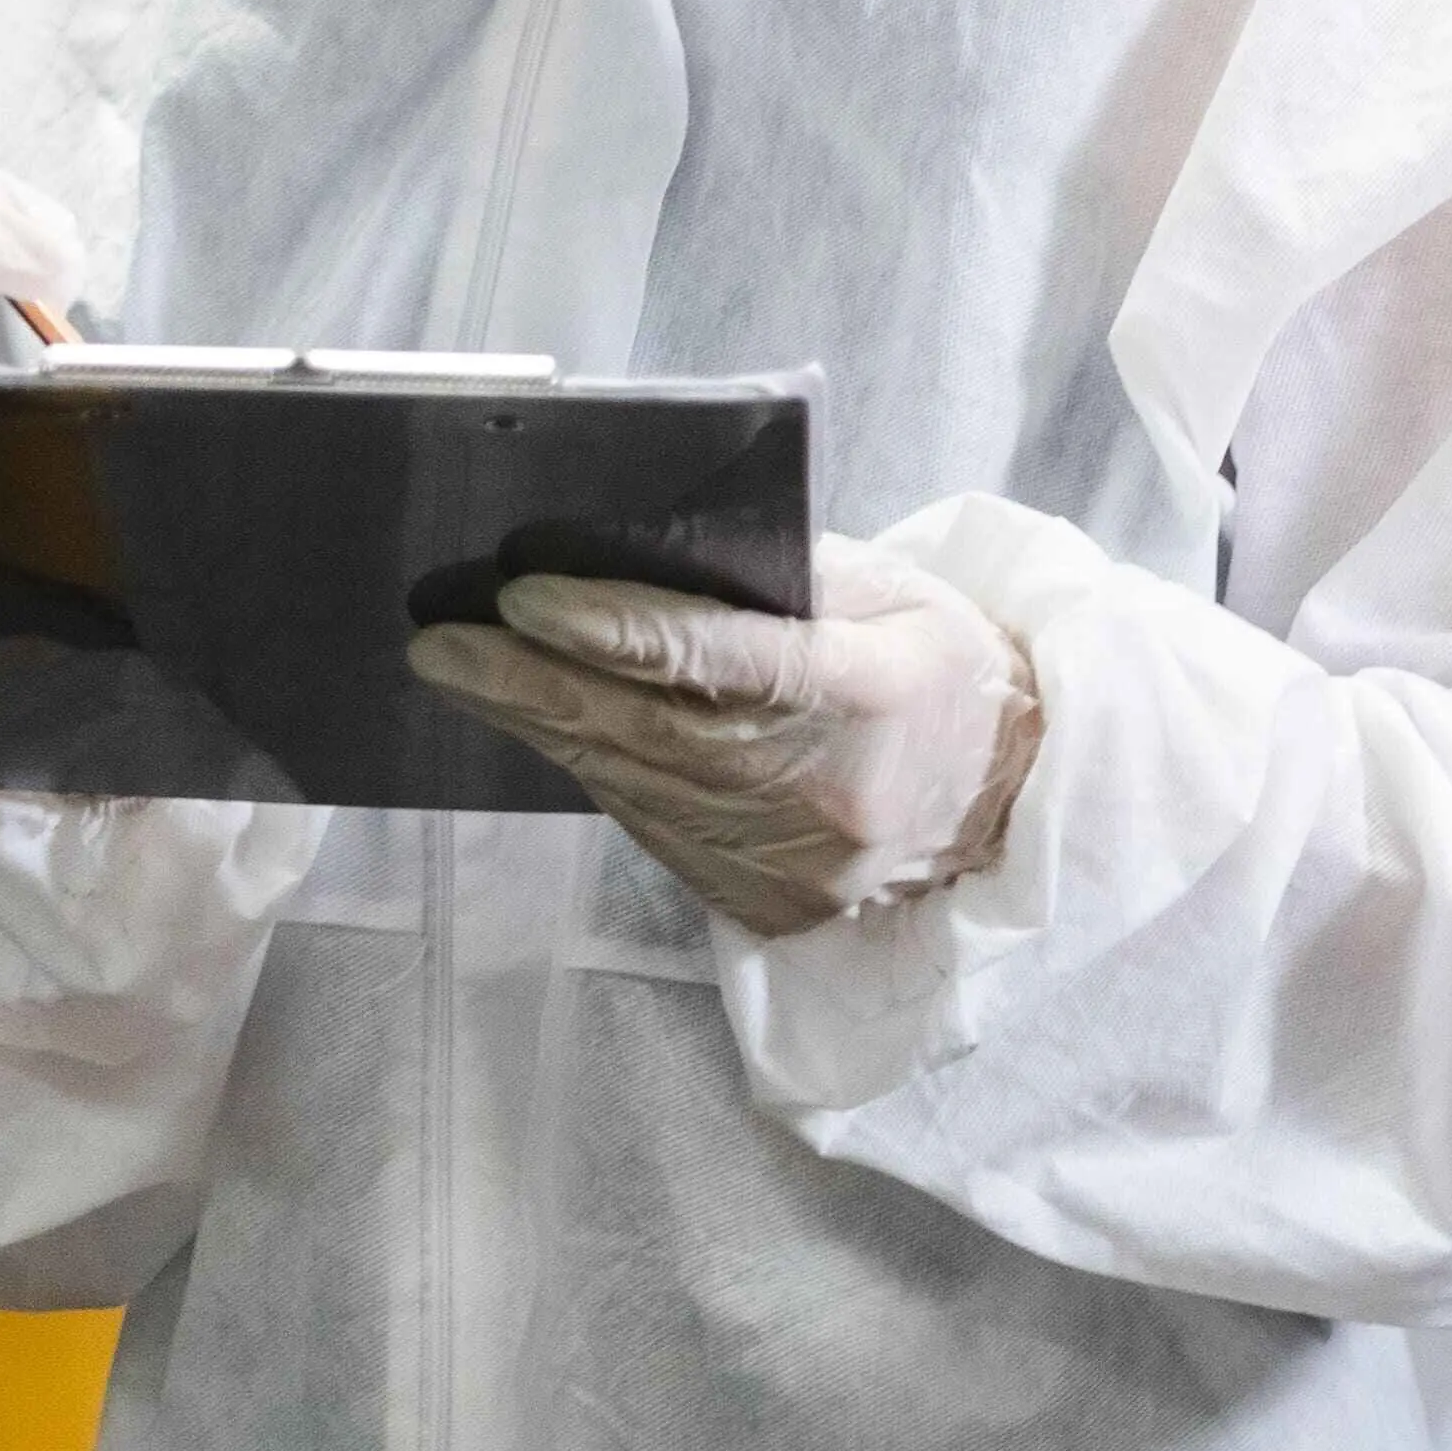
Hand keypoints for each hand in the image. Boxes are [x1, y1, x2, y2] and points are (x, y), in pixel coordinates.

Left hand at [407, 532, 1043, 936]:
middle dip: (531, 683)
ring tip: (460, 675)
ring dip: (538, 726)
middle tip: (439, 645)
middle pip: (652, 731)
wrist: (1012, 804)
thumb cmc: (942, 671)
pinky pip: (654, 829)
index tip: (521, 597)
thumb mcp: (894, 591)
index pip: (721, 659)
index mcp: (867, 690)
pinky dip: (591, 773)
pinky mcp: (768, 905)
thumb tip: (648, 545)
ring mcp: (796, 862)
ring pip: (637, 785)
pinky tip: (538, 727)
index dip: (615, 628)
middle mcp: (825, 788)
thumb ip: (784, 571)